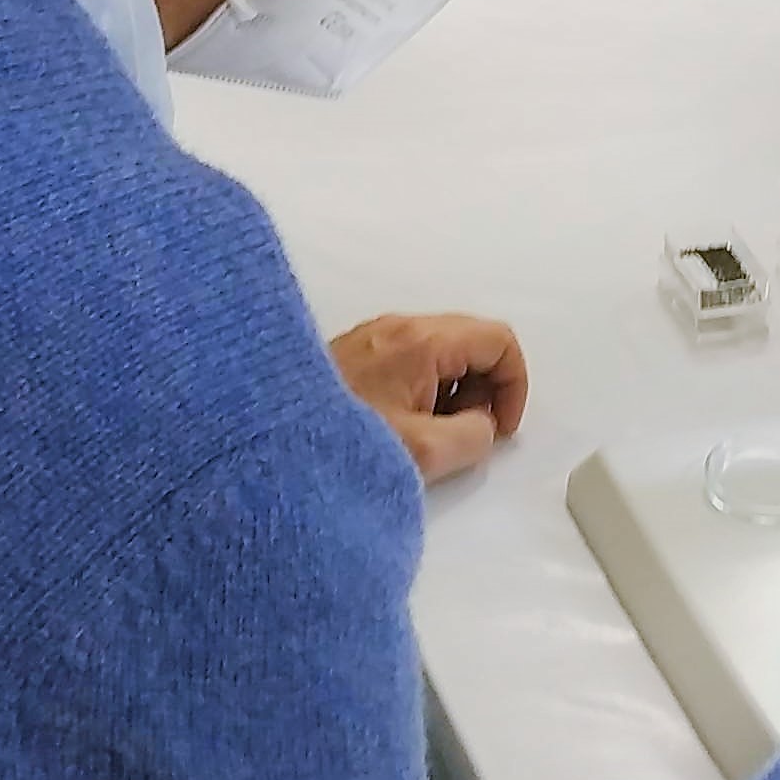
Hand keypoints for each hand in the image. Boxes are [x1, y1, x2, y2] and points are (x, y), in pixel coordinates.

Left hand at [328, 313, 528, 481]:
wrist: (264, 443)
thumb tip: (482, 426)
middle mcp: (397, 326)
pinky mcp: (354, 353)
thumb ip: (473, 437)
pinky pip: (408, 362)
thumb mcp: (423, 453)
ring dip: (450, 393)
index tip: (501, 426)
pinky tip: (399, 429)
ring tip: (427, 438)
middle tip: (465, 434)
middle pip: (470, 342)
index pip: (498, 340)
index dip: (514, 384)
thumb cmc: (337, 443)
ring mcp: (373, 337)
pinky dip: (421, 391)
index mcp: (421, 340)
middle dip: (482, 389)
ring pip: (439, 353)